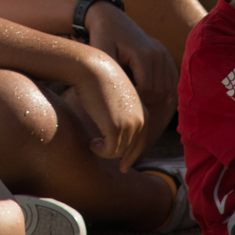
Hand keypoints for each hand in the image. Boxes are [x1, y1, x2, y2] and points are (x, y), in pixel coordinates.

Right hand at [70, 47, 146, 170]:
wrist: (91, 70)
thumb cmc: (97, 81)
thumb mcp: (113, 97)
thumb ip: (118, 111)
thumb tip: (112, 124)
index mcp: (143, 113)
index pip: (141, 141)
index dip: (131, 154)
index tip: (122, 164)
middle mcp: (141, 120)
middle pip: (132, 149)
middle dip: (119, 158)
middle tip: (102, 156)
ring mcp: (130, 124)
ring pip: (120, 152)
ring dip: (106, 153)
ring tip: (93, 145)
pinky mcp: (116, 127)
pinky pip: (110, 150)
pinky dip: (101, 152)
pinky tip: (92, 144)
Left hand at [85, 1, 177, 108]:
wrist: (109, 18)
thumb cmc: (101, 37)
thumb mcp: (101, 55)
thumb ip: (113, 75)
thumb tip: (123, 96)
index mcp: (143, 55)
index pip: (147, 89)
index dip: (135, 98)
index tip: (121, 96)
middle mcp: (158, 53)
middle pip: (159, 89)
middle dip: (145, 99)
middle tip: (128, 98)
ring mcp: (163, 52)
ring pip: (168, 85)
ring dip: (156, 96)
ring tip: (138, 96)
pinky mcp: (164, 53)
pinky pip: (172, 76)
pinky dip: (168, 88)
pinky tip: (162, 100)